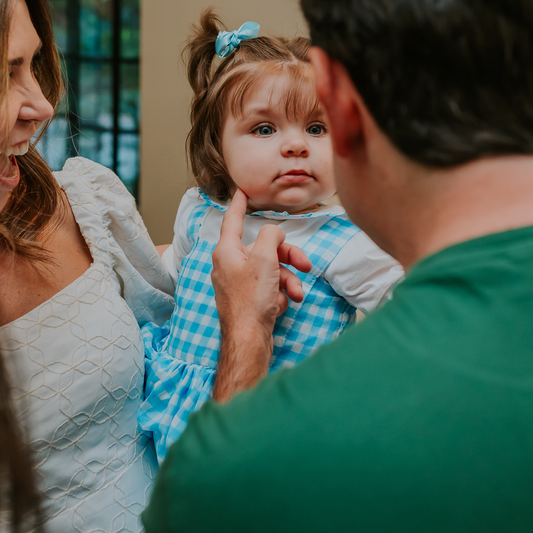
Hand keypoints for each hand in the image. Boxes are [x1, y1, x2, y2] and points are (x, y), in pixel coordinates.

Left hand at [210, 189, 311, 401]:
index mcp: (227, 251)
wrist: (248, 340)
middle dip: (288, 257)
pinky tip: (282, 305)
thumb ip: (270, 237)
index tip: (242, 191)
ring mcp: (239, 284)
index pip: (233, 220)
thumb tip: (273, 232)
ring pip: (271, 270)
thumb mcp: (265, 259)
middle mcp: (229, 265)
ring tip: (297, 294)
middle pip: (264, 249)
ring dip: (289, 280)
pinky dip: (280, 294)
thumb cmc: (251, 300)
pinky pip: (270, 288)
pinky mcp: (249, 301)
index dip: (240, 204)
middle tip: (306, 264)